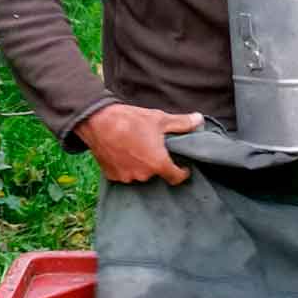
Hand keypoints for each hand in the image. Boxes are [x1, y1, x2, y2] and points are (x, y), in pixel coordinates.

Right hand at [75, 103, 202, 184]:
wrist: (97, 122)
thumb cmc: (131, 120)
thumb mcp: (160, 119)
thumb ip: (182, 123)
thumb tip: (200, 120)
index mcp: (158, 164)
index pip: (177, 178)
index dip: (183, 172)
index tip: (184, 166)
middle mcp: (143, 175)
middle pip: (157, 173)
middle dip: (158, 162)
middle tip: (155, 148)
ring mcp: (126, 177)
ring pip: (140, 173)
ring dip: (142, 165)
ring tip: (138, 148)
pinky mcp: (112, 176)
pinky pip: (125, 173)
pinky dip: (127, 166)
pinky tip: (125, 152)